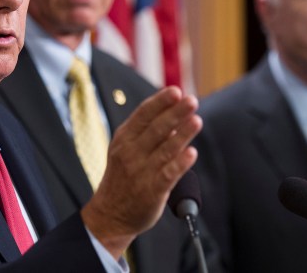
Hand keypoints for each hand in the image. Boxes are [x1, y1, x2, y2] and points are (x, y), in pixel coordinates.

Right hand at [81, 86, 201, 258]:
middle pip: (156, 129)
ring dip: (182, 134)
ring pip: (165, 149)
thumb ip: (147, 132)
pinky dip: (180, 163)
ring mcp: (141, 172)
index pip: (143, 115)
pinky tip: (192, 153)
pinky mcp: (152, 191)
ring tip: (196, 120)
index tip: (176, 90)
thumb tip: (176, 114)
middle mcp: (131, 153)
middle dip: (175, 113)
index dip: (160, 102)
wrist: (110, 214)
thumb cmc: (122, 176)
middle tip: (191, 100)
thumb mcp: (124, 149)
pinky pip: (168, 174)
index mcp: (124, 138)